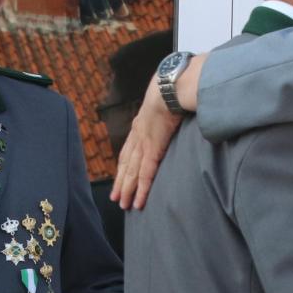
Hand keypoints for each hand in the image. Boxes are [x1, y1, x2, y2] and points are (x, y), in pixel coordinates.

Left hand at [111, 69, 189, 210]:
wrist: (169, 87)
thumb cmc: (171, 90)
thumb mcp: (165, 101)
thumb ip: (167, 110)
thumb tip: (176, 111)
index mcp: (140, 126)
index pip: (129, 150)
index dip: (124, 165)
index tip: (121, 177)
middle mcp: (138, 136)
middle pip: (126, 164)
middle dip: (121, 182)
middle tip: (116, 198)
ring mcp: (144, 144)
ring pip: (132, 173)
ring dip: (127, 190)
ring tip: (124, 205)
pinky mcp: (153, 149)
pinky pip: (145, 174)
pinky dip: (141, 189)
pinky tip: (138, 201)